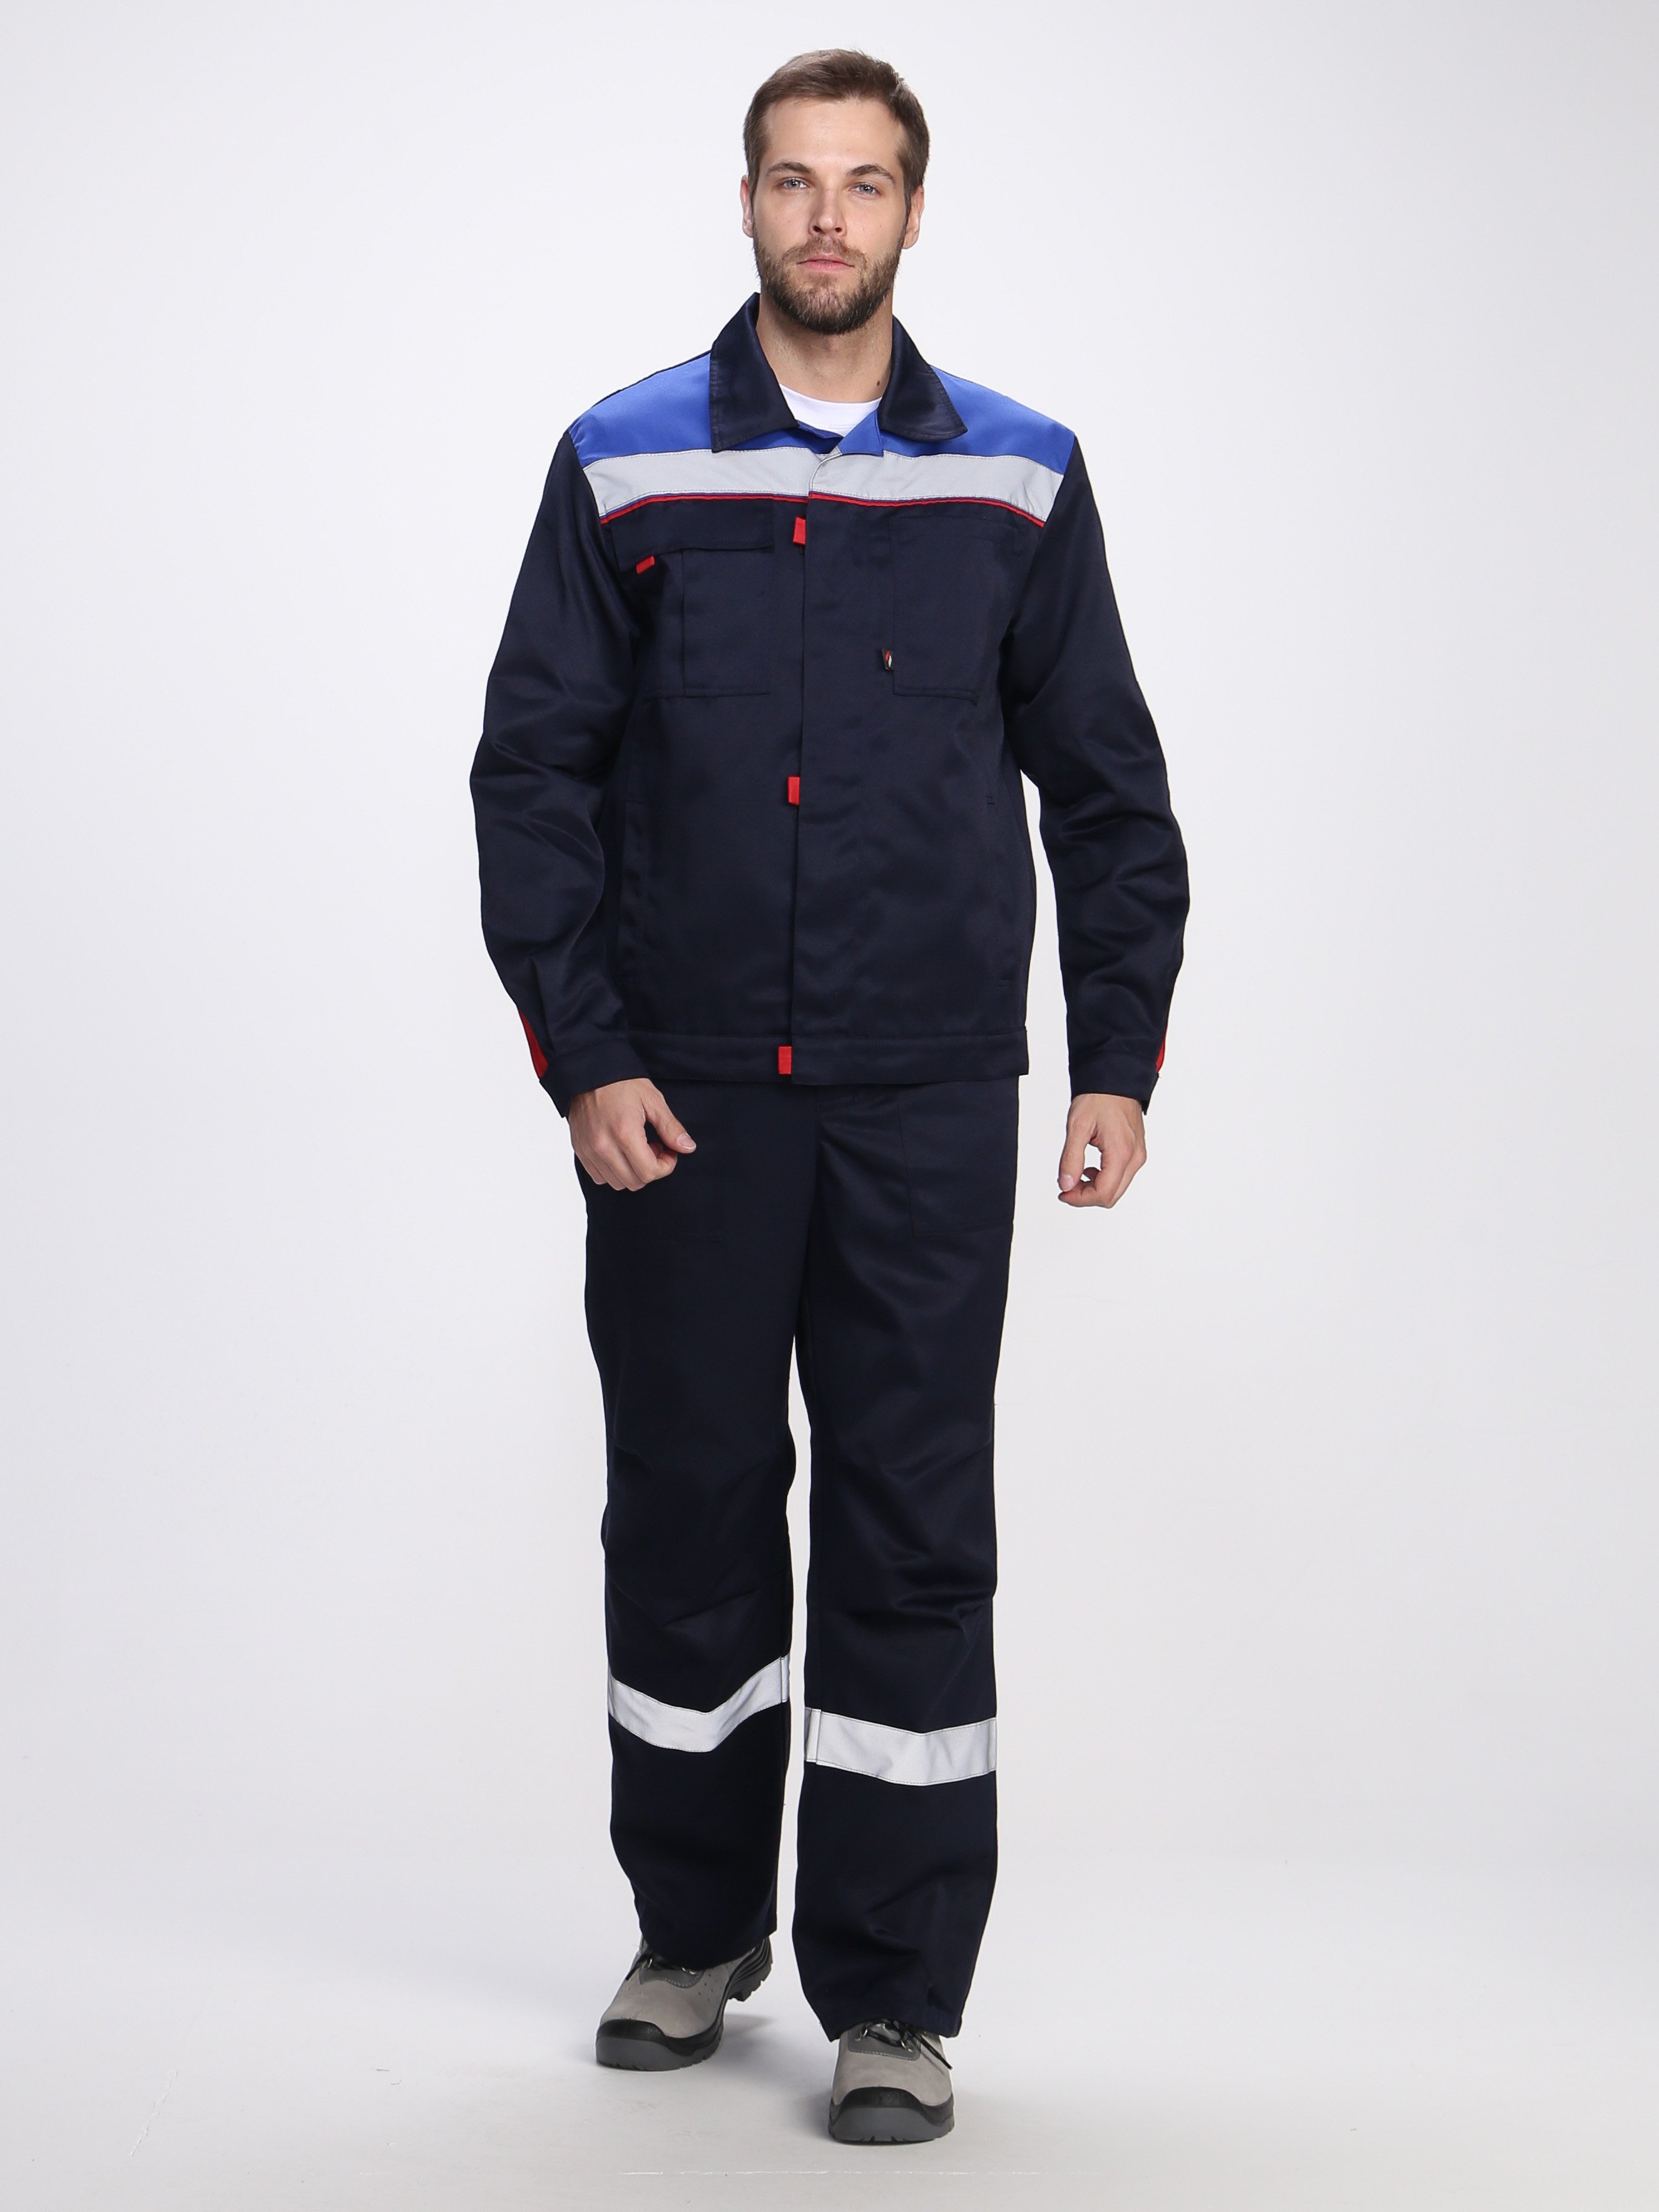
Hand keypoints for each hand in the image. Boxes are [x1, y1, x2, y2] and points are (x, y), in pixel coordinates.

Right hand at [568, 1078, 695, 1189]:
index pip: (649, 1172)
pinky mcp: (580, 1151)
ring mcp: (589, 1150)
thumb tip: (687, 1147)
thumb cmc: (621, 1083)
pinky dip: (613, 1171)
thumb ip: (671, 1127)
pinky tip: (620, 1152)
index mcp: (624, 1133)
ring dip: (632, 1172)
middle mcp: (604, 1146)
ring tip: (636, 1149)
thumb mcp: (653, 1100)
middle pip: (635, 1182)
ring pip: (617, 1183)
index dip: (665, 1166)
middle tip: (653, 1148)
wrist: (589, 1072)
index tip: (668, 1151)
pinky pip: (599, 1177)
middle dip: (650, 1170)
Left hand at [1057, 1093, 1145, 1208]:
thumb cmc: (1099, 1097)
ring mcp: (1137, 1156)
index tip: (1063, 1192)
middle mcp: (1134, 1158)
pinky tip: (1089, 1168)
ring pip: (1116, 1189)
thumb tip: (1066, 1185)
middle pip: (1111, 1196)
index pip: (1103, 1193)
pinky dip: (1103, 1179)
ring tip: (1076, 1173)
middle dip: (1086, 1196)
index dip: (1080, 1199)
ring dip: (1094, 1188)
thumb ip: (1071, 1159)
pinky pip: (1120, 1177)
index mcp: (1121, 1153)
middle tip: (1066, 1185)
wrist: (1115, 1079)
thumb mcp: (1077, 1126)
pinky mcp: (1136, 1153)